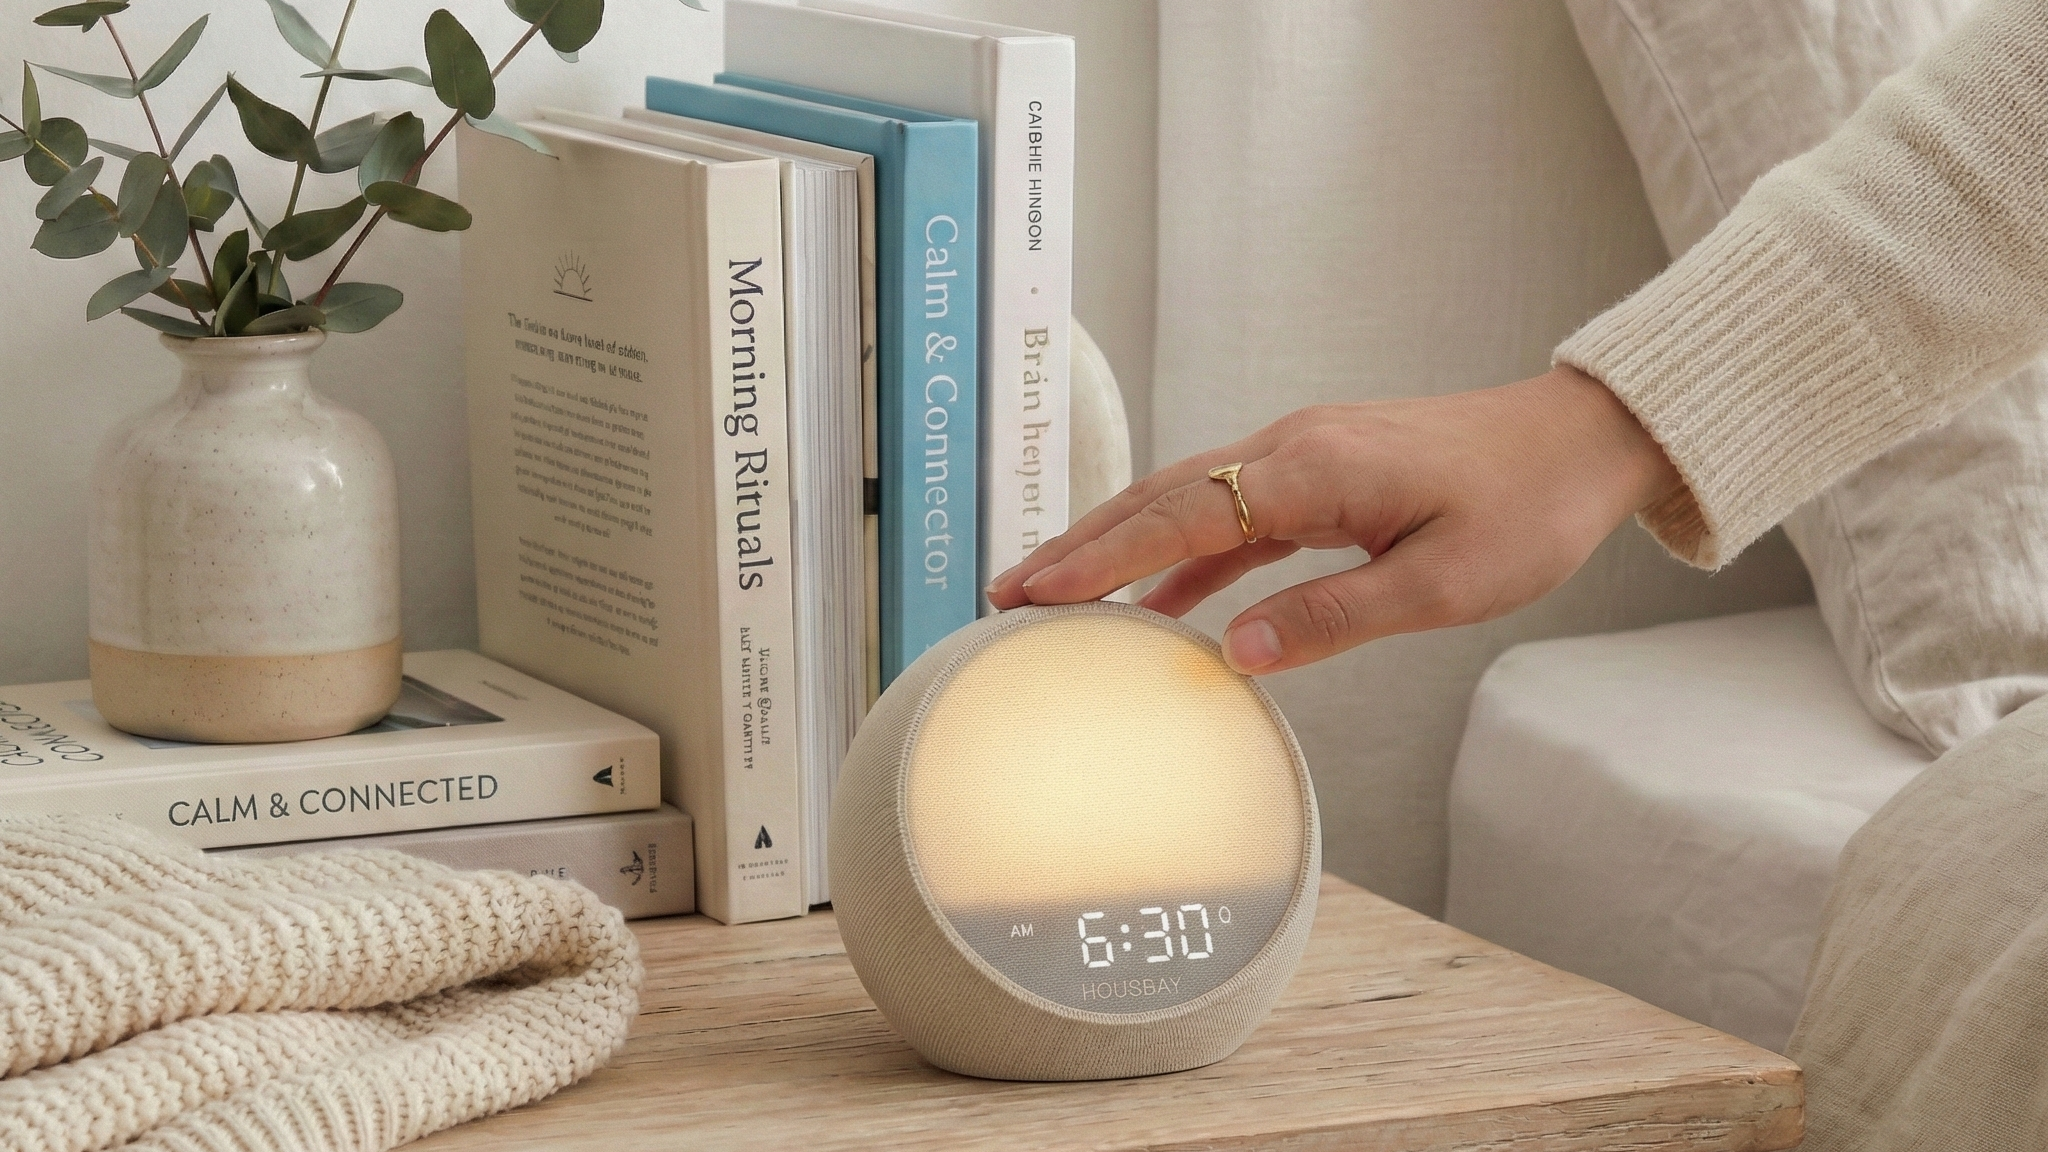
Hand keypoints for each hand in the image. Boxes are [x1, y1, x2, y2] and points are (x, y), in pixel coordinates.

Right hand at [985, 365, 1682, 673]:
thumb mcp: (1443, 583)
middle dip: (1078, 547)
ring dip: (1116, 545)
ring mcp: (1302, 455)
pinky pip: (1231, 514)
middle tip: (1005, 596)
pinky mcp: (1321, 472)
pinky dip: (1181, 552)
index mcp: (1311, 470)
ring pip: (1186, 500)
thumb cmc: (1525, 508)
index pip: (1179, 516)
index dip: (1099, 559)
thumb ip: (1334, 616)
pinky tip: (1159, 600)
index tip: (1033, 594)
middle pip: (1159, 497)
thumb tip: (1236, 653)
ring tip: (1052, 594)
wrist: (1580, 439)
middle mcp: (1291, 449)